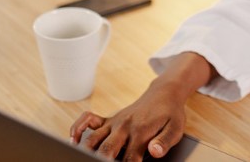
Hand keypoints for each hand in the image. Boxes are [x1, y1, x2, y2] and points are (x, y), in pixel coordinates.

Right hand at [69, 52, 215, 160]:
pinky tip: (73, 140)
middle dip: (102, 161)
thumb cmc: (171, 114)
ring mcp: (114, 122)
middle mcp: (124, 126)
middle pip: (107, 149)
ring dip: (86, 150)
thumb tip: (154, 152)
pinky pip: (87, 120)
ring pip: (94, 138)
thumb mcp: (175, 129)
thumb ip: (164, 141)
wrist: (164, 93)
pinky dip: (78, 128)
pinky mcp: (108, 119)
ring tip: (80, 157)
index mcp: (140, 131)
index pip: (129, 158)